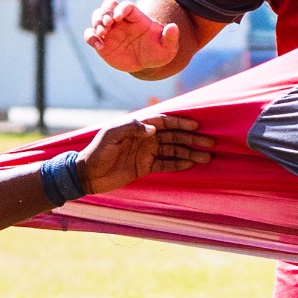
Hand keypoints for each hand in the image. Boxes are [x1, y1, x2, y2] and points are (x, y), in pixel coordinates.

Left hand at [76, 114, 214, 193]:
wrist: (87, 175)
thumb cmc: (97, 151)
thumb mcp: (111, 135)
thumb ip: (132, 128)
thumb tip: (154, 128)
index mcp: (138, 126)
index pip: (164, 122)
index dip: (180, 123)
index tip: (196, 127)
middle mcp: (146, 138)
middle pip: (174, 137)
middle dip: (192, 140)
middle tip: (210, 143)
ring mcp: (147, 153)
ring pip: (173, 151)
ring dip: (190, 153)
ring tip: (206, 157)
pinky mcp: (145, 167)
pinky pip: (166, 164)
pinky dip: (178, 164)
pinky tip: (191, 164)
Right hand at [86, 0, 179, 72]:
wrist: (146, 64)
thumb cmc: (158, 52)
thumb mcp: (168, 48)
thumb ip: (171, 38)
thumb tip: (173, 27)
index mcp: (136, 18)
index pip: (126, 6)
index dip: (121, 8)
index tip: (119, 17)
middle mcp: (121, 21)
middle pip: (108, 6)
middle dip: (105, 11)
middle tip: (108, 23)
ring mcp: (111, 30)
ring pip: (97, 16)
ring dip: (96, 21)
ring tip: (102, 32)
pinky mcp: (103, 42)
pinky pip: (90, 35)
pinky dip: (90, 37)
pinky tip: (98, 45)